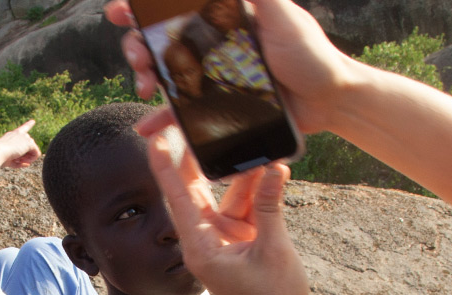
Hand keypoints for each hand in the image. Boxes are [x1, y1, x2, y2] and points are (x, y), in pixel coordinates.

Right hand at [0, 120, 40, 167]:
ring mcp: (25, 137)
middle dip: (25, 156)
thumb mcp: (9, 161)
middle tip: (17, 160)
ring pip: (33, 150)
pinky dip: (31, 159)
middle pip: (29, 145)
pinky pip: (36, 153)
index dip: (28, 125)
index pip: (22, 129)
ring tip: (18, 160)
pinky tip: (23, 160)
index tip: (33, 121)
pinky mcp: (29, 142)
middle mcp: (19, 134)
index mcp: (12, 135)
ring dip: (28, 158)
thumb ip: (19, 162)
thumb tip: (28, 164)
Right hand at [106, 0, 354, 133]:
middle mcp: (212, 42)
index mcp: (222, 15)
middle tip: (138, 56)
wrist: (329, 99)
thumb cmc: (311, 53)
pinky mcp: (218, 104)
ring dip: (143, 74)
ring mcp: (213, 73)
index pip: (173, 5)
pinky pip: (183, 110)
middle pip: (159, 37)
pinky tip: (146, 127)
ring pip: (164, 71)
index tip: (121, 12)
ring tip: (145, 84)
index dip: (142, 7)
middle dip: (137, 44)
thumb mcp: (281, 14)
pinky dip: (161, 118)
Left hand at [136, 112, 312, 294]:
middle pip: (196, 191)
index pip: (177, 199)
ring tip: (258, 148)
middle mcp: (205, 241)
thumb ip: (269, 206)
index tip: (154, 139)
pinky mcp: (240, 241)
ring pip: (227, 196)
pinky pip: (245, 207)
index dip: (166, 167)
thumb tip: (272, 167)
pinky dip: (258, 192)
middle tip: (194, 124)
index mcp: (200, 248)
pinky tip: (272, 171)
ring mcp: (223, 240)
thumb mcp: (273, 248)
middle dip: (198, 159)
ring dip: (244, 176)